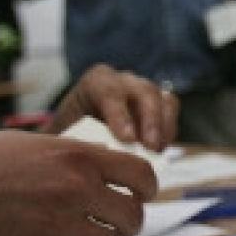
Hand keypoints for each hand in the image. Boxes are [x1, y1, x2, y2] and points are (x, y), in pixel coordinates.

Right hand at [0, 130, 156, 235]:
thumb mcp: (30, 145)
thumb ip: (72, 158)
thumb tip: (104, 173)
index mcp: (77, 156)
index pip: (141, 175)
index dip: (146, 189)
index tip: (141, 196)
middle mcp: (75, 190)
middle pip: (130, 217)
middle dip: (123, 223)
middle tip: (109, 224)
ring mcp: (57, 228)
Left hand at [43, 64, 178, 151]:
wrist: (75, 129)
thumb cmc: (68, 132)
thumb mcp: (65, 135)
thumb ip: (77, 141)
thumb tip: (94, 155)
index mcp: (96, 82)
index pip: (110, 92)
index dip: (120, 115)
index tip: (127, 140)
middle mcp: (123, 80)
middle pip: (144, 91)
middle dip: (150, 120)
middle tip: (150, 148)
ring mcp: (143, 89)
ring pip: (163, 98)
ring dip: (164, 126)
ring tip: (158, 151)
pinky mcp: (158, 102)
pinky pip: (171, 110)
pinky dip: (169, 129)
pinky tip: (160, 149)